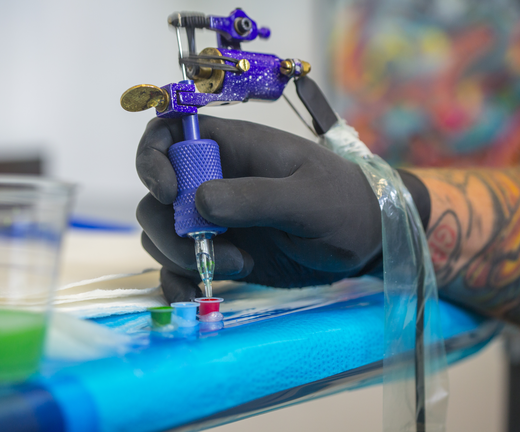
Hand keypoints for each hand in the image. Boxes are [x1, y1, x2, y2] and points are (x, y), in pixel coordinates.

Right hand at [136, 115, 381, 302]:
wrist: (365, 242)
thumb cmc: (345, 203)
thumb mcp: (309, 198)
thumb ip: (257, 197)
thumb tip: (198, 201)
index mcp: (234, 148)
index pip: (169, 133)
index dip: (153, 157)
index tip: (168, 192)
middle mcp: (215, 180)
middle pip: (156, 196)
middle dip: (169, 227)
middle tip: (211, 246)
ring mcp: (216, 219)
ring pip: (163, 234)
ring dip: (182, 257)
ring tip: (239, 265)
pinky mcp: (221, 253)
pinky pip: (178, 267)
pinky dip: (176, 283)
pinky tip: (197, 295)